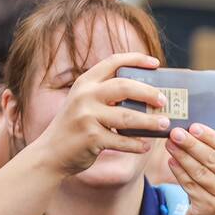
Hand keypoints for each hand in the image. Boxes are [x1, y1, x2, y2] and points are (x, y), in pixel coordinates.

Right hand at [31, 52, 168, 175]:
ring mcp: (87, 117)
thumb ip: (106, 94)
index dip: (136, 59)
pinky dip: (137, 144)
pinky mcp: (91, 138)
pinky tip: (146, 146)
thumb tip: (147, 91)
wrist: (50, 154)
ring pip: (128, 116)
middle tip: (164, 100)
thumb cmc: (76, 126)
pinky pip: (123, 140)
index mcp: (85, 82)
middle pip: (125, 86)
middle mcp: (85, 96)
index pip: (113, 62)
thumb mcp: (84, 102)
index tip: (156, 63)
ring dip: (150, 122)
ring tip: (164, 124)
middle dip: (149, 93)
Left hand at [165, 123, 214, 214]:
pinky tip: (171, 160)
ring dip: (182, 156)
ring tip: (169, 144)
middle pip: (212, 159)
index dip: (209, 136)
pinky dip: (178, 171)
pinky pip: (189, 185)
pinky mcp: (207, 208)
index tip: (193, 126)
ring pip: (199, 171)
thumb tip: (192, 131)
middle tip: (176, 133)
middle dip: (192, 144)